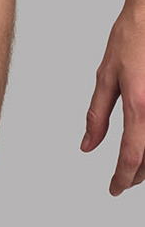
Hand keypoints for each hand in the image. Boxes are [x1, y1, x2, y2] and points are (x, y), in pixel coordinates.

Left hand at [81, 2, 144, 194]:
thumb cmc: (131, 38)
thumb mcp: (105, 75)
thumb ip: (97, 114)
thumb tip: (87, 145)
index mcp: (139, 104)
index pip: (131, 156)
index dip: (121, 178)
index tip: (113, 189)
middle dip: (135, 176)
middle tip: (120, 181)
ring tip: (132, 167)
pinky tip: (144, 144)